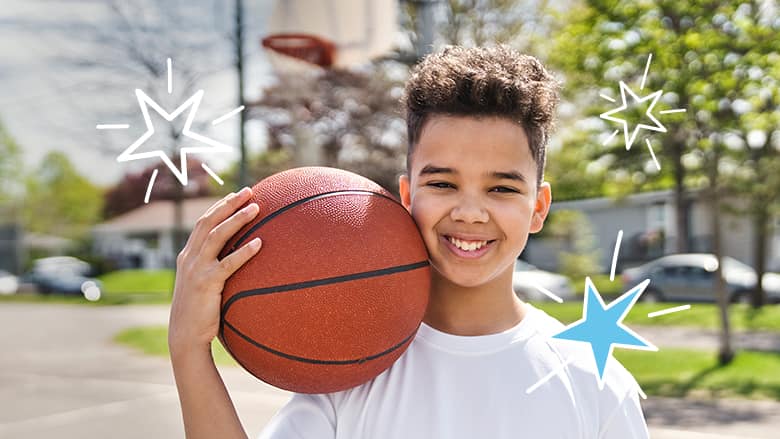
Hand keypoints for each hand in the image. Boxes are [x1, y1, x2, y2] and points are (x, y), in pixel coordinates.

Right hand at [169, 187, 261, 355]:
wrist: (185, 336)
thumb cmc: (199, 313)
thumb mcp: (203, 286)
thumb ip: (215, 270)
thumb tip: (237, 262)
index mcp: (188, 256)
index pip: (203, 222)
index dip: (220, 206)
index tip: (236, 194)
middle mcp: (190, 258)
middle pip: (209, 221)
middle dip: (229, 203)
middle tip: (249, 191)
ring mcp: (196, 269)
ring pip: (217, 236)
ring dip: (237, 219)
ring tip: (257, 208)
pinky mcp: (206, 283)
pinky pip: (228, 263)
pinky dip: (244, 251)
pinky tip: (260, 243)